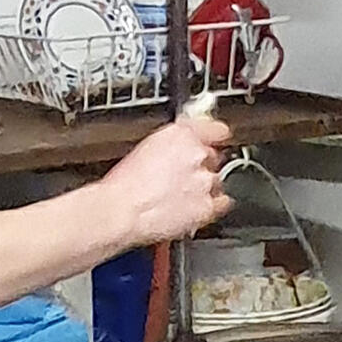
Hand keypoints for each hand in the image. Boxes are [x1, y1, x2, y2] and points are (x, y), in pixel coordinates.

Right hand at [102, 114, 232, 247]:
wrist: (120, 211)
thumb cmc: (122, 184)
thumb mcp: (144, 149)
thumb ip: (168, 145)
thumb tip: (176, 150)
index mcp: (181, 134)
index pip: (216, 130)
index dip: (214, 137)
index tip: (214, 141)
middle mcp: (197, 155)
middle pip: (214, 157)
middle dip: (202, 165)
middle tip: (182, 176)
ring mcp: (205, 181)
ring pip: (217, 180)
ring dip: (205, 186)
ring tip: (182, 196)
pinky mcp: (207, 207)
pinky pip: (221, 203)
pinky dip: (212, 205)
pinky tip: (197, 208)